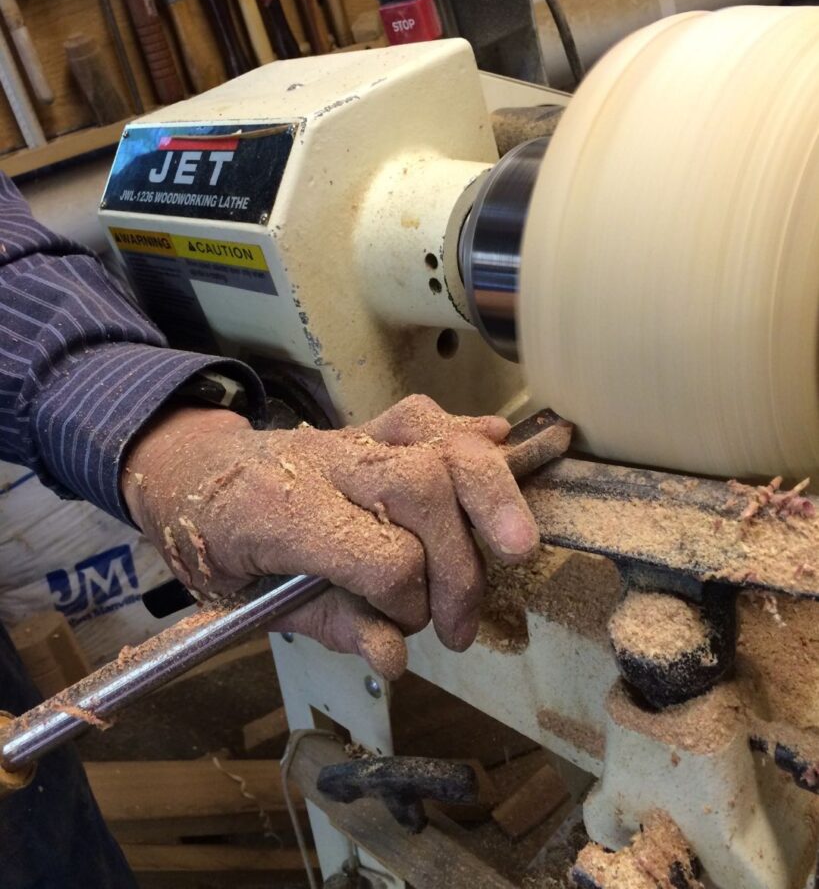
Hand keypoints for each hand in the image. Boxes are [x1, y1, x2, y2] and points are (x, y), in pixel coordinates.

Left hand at [122, 395, 569, 677]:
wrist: (192, 474)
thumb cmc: (219, 546)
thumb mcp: (254, 604)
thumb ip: (331, 625)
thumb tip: (397, 658)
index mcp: (279, 515)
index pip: (380, 556)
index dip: (408, 601)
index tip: (407, 629)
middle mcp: (323, 465)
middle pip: (420, 489)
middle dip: (460, 563)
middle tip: (460, 623)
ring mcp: (351, 437)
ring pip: (436, 443)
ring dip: (492, 494)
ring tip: (517, 548)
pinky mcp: (370, 424)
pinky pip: (427, 417)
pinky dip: (472, 436)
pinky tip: (503, 451)